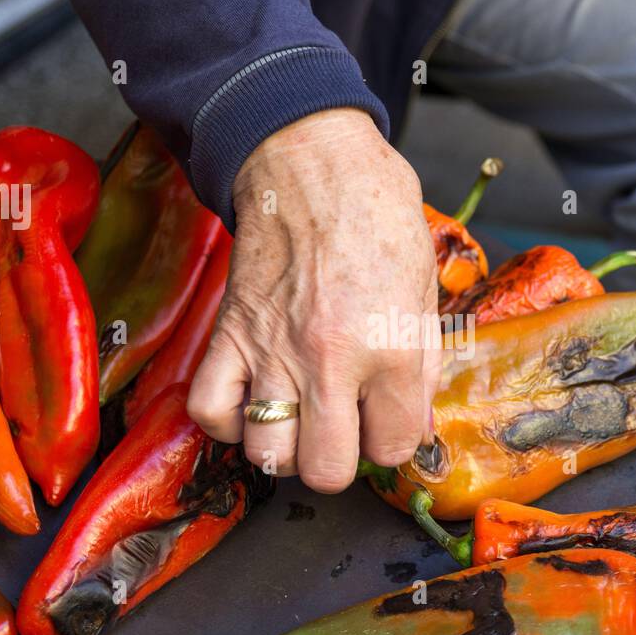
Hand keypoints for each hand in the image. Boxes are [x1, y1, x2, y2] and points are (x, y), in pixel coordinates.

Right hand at [187, 108, 439, 492]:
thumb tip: (410, 426)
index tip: (386, 419)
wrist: (309, 163)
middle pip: (326, 471)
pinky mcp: (229, 335)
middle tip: (344, 430)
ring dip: (285, 447)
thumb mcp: (425, 291)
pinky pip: (210, 412)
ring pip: (267, 455)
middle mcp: (330, 362)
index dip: (392, 439)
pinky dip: (229, 421)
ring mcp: (272, 353)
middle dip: (340, 460)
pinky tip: (252, 404)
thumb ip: (421, 368)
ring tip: (299, 420)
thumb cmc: (375, 215)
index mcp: (390, 349)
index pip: (392, 447)